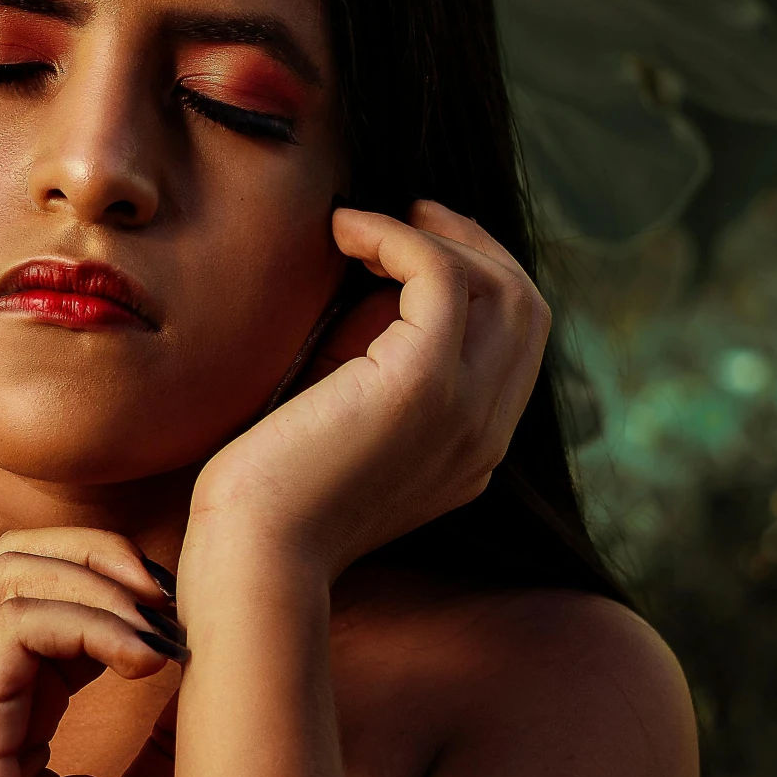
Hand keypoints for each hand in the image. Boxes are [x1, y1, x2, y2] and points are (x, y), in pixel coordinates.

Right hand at [0, 530, 178, 776]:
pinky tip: (146, 662)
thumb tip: (226, 696)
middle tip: (176, 602)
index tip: (187, 619)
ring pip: (16, 570)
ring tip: (163, 628)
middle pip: (24, 551)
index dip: (120, 576)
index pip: (48, 579)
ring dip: (102, 579)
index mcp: (14, 692)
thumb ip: (164, 747)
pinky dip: (89, 623)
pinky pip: (17, 626)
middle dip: (108, 553)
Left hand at [186, 200, 549, 584]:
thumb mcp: (336, 437)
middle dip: (474, 246)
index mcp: (470, 453)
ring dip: (436, 236)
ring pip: (500, 285)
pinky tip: (342, 234)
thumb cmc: (265, 505)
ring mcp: (465, 411)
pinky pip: (441, 275)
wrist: (252, 561)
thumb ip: (365, 385)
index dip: (476, 282)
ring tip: (364, 224)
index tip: (414, 248)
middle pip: (524, 307)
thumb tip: (355, 301)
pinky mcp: (423, 386)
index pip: (514, 346)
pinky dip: (396, 237)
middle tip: (411, 214)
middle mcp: (485, 435)